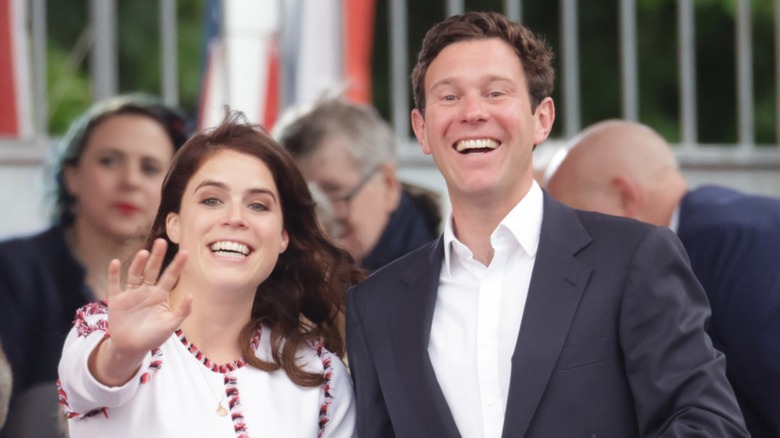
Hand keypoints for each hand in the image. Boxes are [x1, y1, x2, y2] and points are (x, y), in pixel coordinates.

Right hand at [107, 238, 191, 356]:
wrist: (131, 348)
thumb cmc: (153, 337)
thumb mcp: (170, 325)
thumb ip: (182, 311)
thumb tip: (191, 295)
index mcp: (160, 295)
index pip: (170, 277)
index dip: (177, 265)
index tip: (185, 252)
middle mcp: (146, 291)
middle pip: (152, 270)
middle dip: (157, 257)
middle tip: (162, 241)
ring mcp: (131, 294)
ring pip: (135, 275)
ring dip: (138, 264)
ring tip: (144, 252)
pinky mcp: (116, 300)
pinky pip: (115, 284)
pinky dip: (114, 274)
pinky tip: (116, 262)